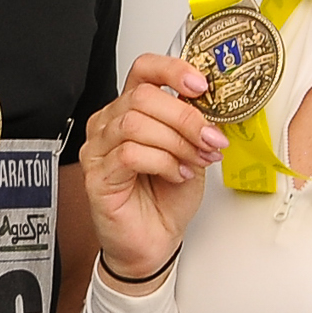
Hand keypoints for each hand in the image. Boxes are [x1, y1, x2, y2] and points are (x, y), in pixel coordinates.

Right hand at [84, 52, 225, 285]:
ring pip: (136, 123)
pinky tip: (176, 174)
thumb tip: (214, 104)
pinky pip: (130, 154)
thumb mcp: (190, 151)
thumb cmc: (166, 198)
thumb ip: (195, 125)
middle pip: (142, 96)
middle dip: (184, 116)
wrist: (154, 242)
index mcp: (131, 109)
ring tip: (194, 160)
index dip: (173, 70)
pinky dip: (162, 162)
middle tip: (209, 138)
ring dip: (176, 142)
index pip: (144, 70)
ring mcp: (99, 149)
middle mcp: (110, 124)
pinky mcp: (97, 176)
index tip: (201, 85)